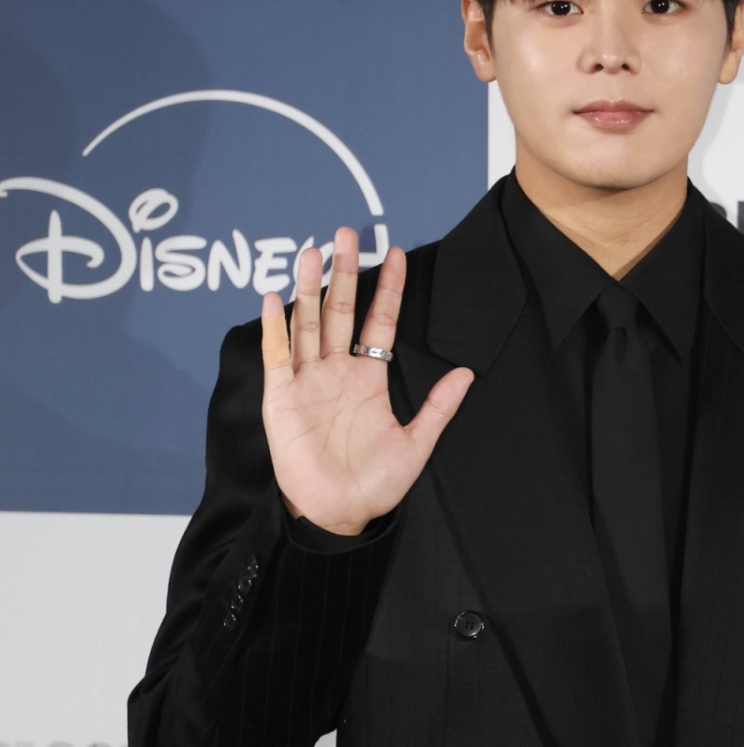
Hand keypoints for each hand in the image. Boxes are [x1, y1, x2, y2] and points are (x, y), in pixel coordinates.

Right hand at [260, 226, 472, 535]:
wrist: (340, 513)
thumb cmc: (376, 484)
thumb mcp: (416, 444)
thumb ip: (437, 407)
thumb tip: (467, 374)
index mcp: (369, 379)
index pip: (378, 322)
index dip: (387, 289)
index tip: (397, 254)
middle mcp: (336, 373)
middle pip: (338, 311)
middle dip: (344, 272)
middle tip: (347, 233)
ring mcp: (307, 382)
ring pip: (306, 324)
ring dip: (307, 288)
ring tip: (312, 251)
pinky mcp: (281, 398)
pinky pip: (277, 356)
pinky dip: (274, 328)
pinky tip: (273, 297)